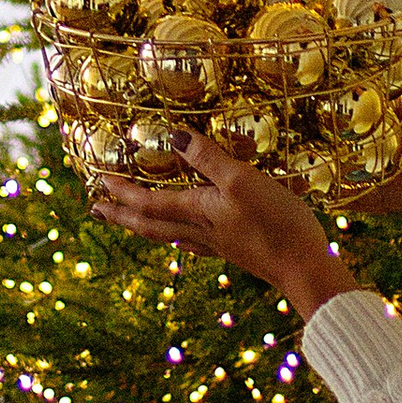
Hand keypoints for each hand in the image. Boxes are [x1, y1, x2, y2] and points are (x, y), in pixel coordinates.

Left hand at [90, 129, 354, 316]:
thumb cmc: (274, 222)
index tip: (99, 182)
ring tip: (131, 220)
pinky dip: (175, 235)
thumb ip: (208, 158)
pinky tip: (183, 236)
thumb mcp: (240, 180)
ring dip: (143, 225)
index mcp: (195, 213)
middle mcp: (198, 232)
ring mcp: (216, 244)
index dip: (122, 191)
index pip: (148, 203)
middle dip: (121, 216)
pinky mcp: (233, 250)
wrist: (304, 268)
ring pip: (167, 235)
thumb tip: (173, 135)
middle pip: (149, 225)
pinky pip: (191, 242)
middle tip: (96, 210)